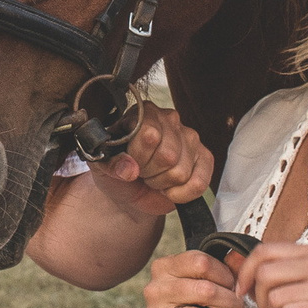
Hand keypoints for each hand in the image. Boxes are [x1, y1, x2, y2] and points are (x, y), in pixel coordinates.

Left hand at [93, 103, 212, 217]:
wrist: (130, 190)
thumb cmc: (118, 169)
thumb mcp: (103, 165)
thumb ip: (112, 165)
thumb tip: (129, 169)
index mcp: (144, 113)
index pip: (150, 135)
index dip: (138, 157)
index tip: (131, 163)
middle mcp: (170, 119)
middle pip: (168, 156)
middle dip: (151, 173)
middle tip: (142, 172)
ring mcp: (190, 137)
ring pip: (181, 172)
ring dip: (163, 184)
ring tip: (154, 177)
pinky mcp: (204, 157)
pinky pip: (199, 183)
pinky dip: (181, 194)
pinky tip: (170, 189)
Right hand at [141, 246, 245, 307]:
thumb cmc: (188, 304)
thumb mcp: (199, 281)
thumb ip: (221, 268)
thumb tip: (239, 259)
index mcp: (164, 267)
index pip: (201, 262)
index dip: (224, 275)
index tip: (232, 285)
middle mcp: (156, 289)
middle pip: (205, 290)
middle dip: (230, 301)